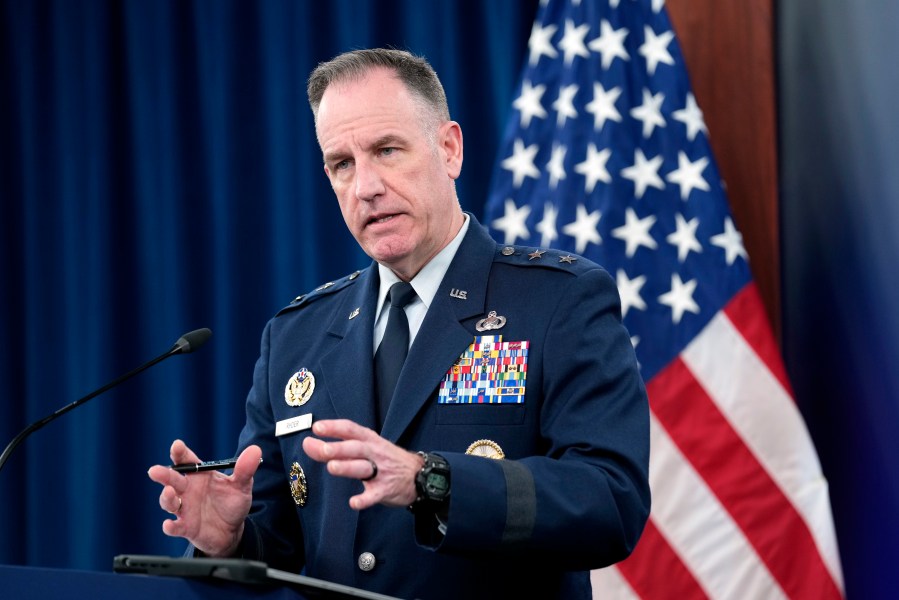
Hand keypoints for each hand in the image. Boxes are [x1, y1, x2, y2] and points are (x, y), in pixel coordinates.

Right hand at [147, 440, 261, 556]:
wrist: (232, 531)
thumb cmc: (232, 503)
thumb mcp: (242, 485)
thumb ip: (245, 469)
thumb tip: (255, 450)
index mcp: (200, 475)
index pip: (187, 460)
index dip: (180, 452)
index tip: (177, 445)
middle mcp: (188, 490)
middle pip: (172, 480)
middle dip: (164, 474)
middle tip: (155, 470)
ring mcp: (185, 509)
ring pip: (169, 502)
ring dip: (166, 498)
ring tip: (169, 493)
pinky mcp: (186, 527)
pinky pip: (175, 527)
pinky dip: (170, 526)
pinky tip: (168, 524)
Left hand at [302, 419, 423, 510]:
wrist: (420, 475)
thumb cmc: (386, 460)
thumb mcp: (366, 448)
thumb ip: (337, 448)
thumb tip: (309, 444)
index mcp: (369, 440)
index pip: (350, 430)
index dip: (334, 427)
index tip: (317, 427)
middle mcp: (374, 453)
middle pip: (355, 448)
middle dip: (339, 448)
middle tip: (323, 448)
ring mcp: (381, 471)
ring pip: (363, 468)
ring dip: (347, 467)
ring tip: (332, 467)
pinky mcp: (385, 490)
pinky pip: (374, 495)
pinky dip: (364, 500)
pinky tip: (354, 503)